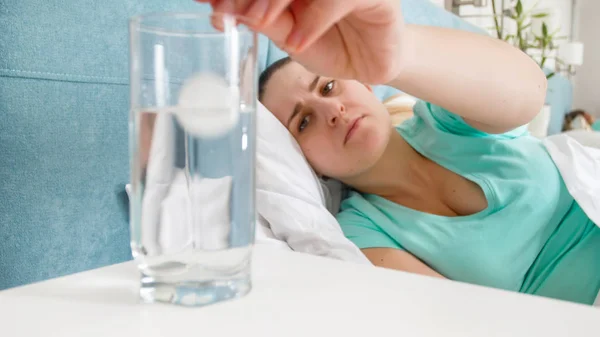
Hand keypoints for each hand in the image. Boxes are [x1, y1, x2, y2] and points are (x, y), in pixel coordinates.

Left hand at [197, 0, 404, 83]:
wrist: (373, 64)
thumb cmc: (331, 44)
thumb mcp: (289, 35)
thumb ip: (263, 20)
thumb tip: (227, 10)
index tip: (210, 4)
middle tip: (225, 10)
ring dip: (275, 0)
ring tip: (257, 21)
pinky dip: (314, 20)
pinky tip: (297, 41)